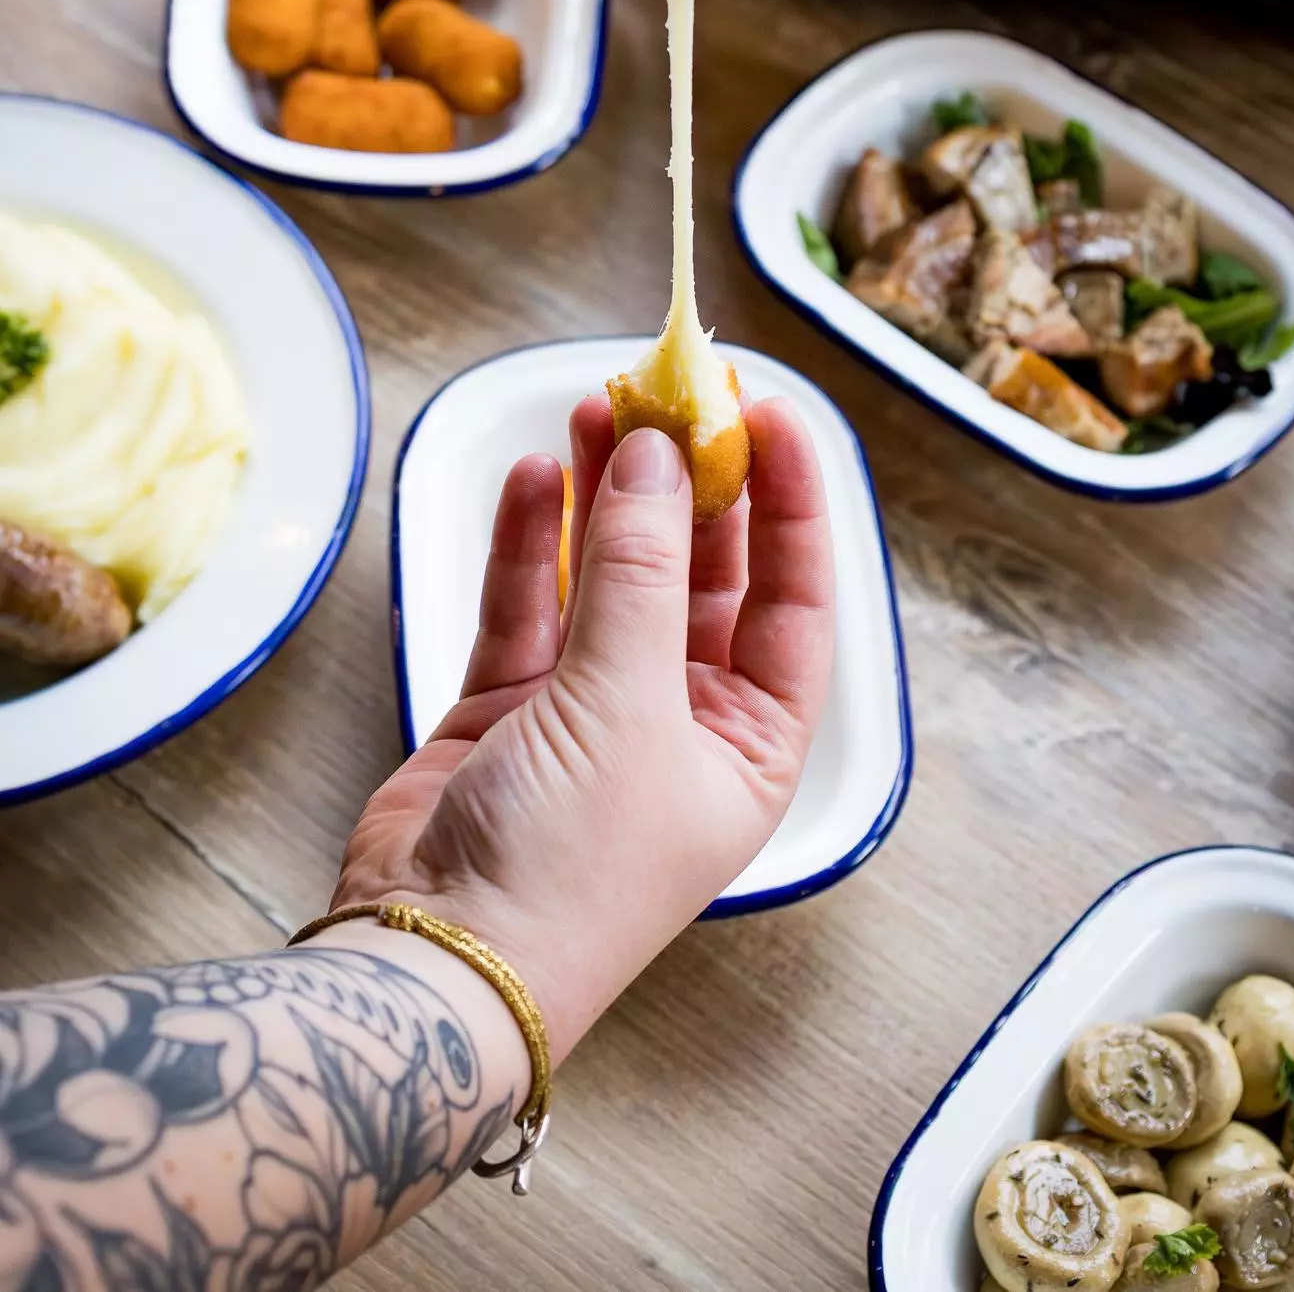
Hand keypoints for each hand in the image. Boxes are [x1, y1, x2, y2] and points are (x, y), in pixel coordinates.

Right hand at [333, 396, 834, 1059]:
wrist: (435, 962)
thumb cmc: (568, 868)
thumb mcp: (627, 705)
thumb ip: (640, 572)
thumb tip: (658, 457)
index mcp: (750, 740)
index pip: (792, 596)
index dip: (788, 502)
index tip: (766, 413)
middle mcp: (680, 721)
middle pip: (698, 573)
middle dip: (682, 486)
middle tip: (663, 396)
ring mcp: (590, 712)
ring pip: (610, 577)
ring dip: (604, 498)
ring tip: (592, 412)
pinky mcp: (508, 708)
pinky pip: (530, 605)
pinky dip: (529, 544)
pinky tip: (533, 479)